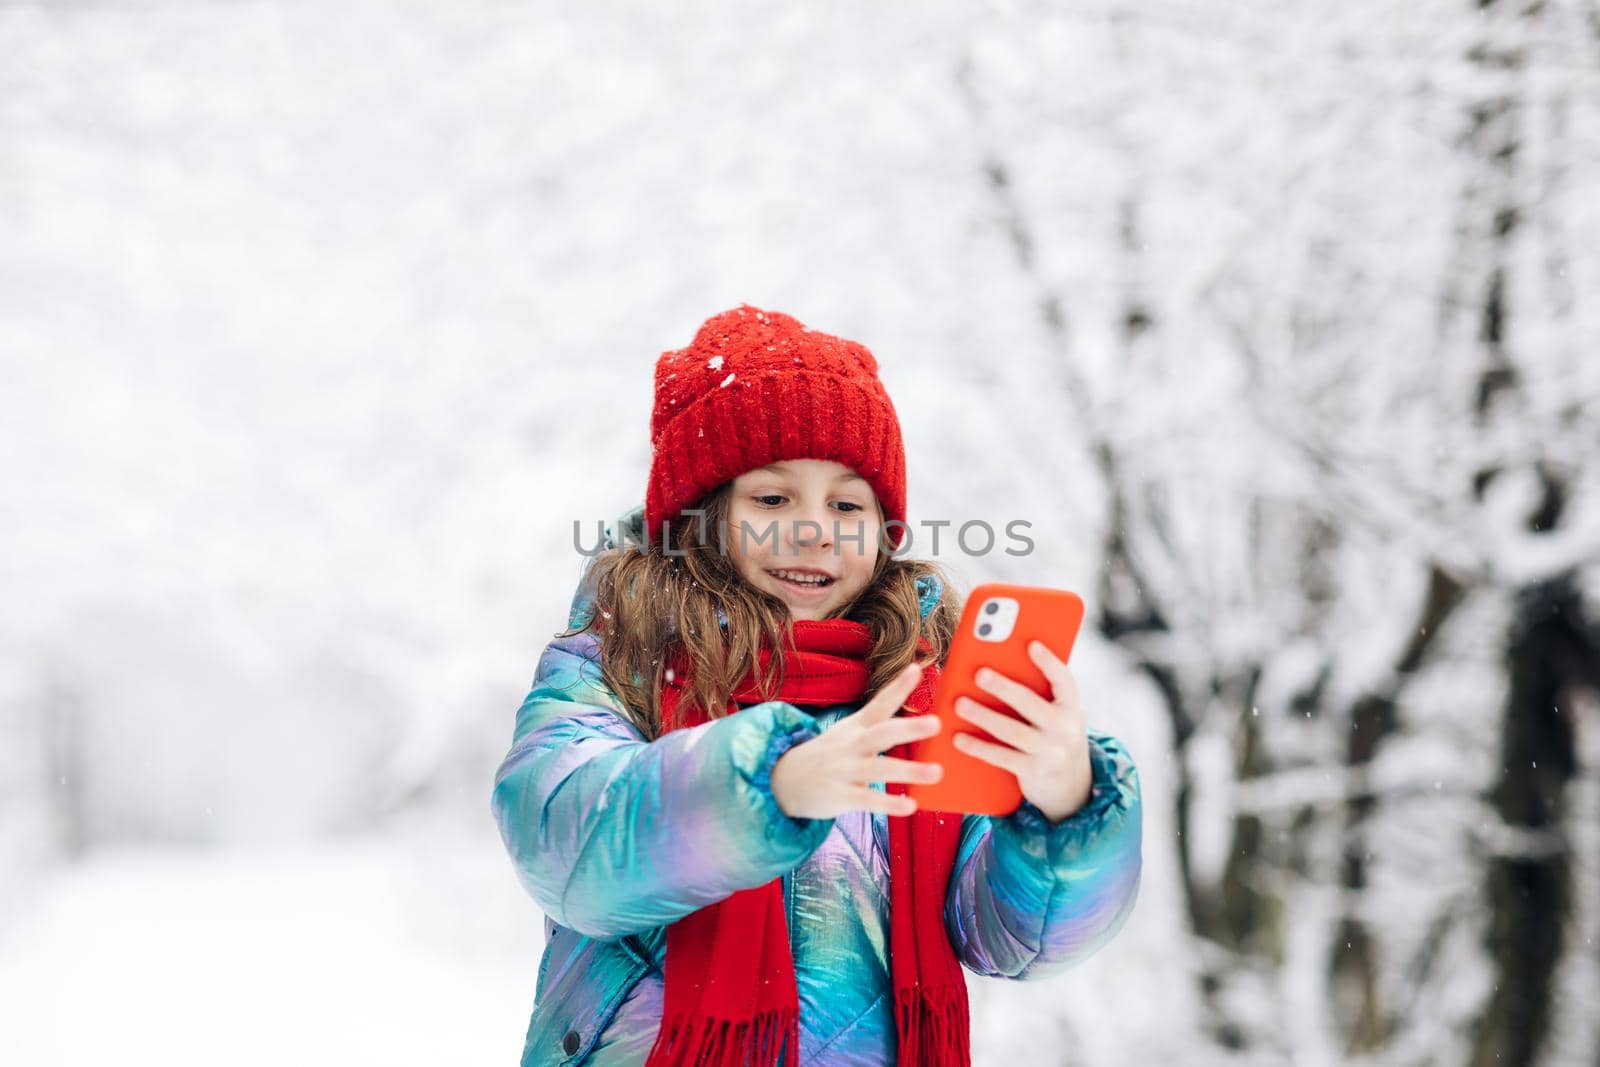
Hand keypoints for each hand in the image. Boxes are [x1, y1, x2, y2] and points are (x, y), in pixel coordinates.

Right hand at [771, 662, 944, 819]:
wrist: (784, 781)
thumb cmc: (830, 756)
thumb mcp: (849, 735)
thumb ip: (881, 729)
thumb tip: (924, 723)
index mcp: (856, 727)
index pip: (879, 703)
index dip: (898, 687)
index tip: (917, 668)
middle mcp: (851, 745)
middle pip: (881, 733)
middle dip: (908, 728)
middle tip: (937, 723)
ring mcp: (844, 770)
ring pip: (879, 769)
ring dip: (908, 770)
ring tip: (936, 772)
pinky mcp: (840, 796)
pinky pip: (868, 800)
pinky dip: (889, 804)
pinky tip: (911, 805)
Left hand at [951, 641, 1092, 822]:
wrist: (1069, 781)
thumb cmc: (1051, 731)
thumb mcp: (1055, 711)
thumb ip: (1036, 690)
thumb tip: (994, 664)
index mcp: (1071, 705)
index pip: (1064, 680)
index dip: (1049, 662)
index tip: (1031, 644)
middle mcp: (1065, 729)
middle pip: (1032, 705)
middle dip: (1005, 688)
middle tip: (979, 674)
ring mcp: (1051, 753)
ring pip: (1014, 732)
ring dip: (985, 717)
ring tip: (959, 703)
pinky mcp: (1034, 772)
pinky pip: (1003, 758)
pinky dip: (979, 747)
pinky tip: (958, 737)